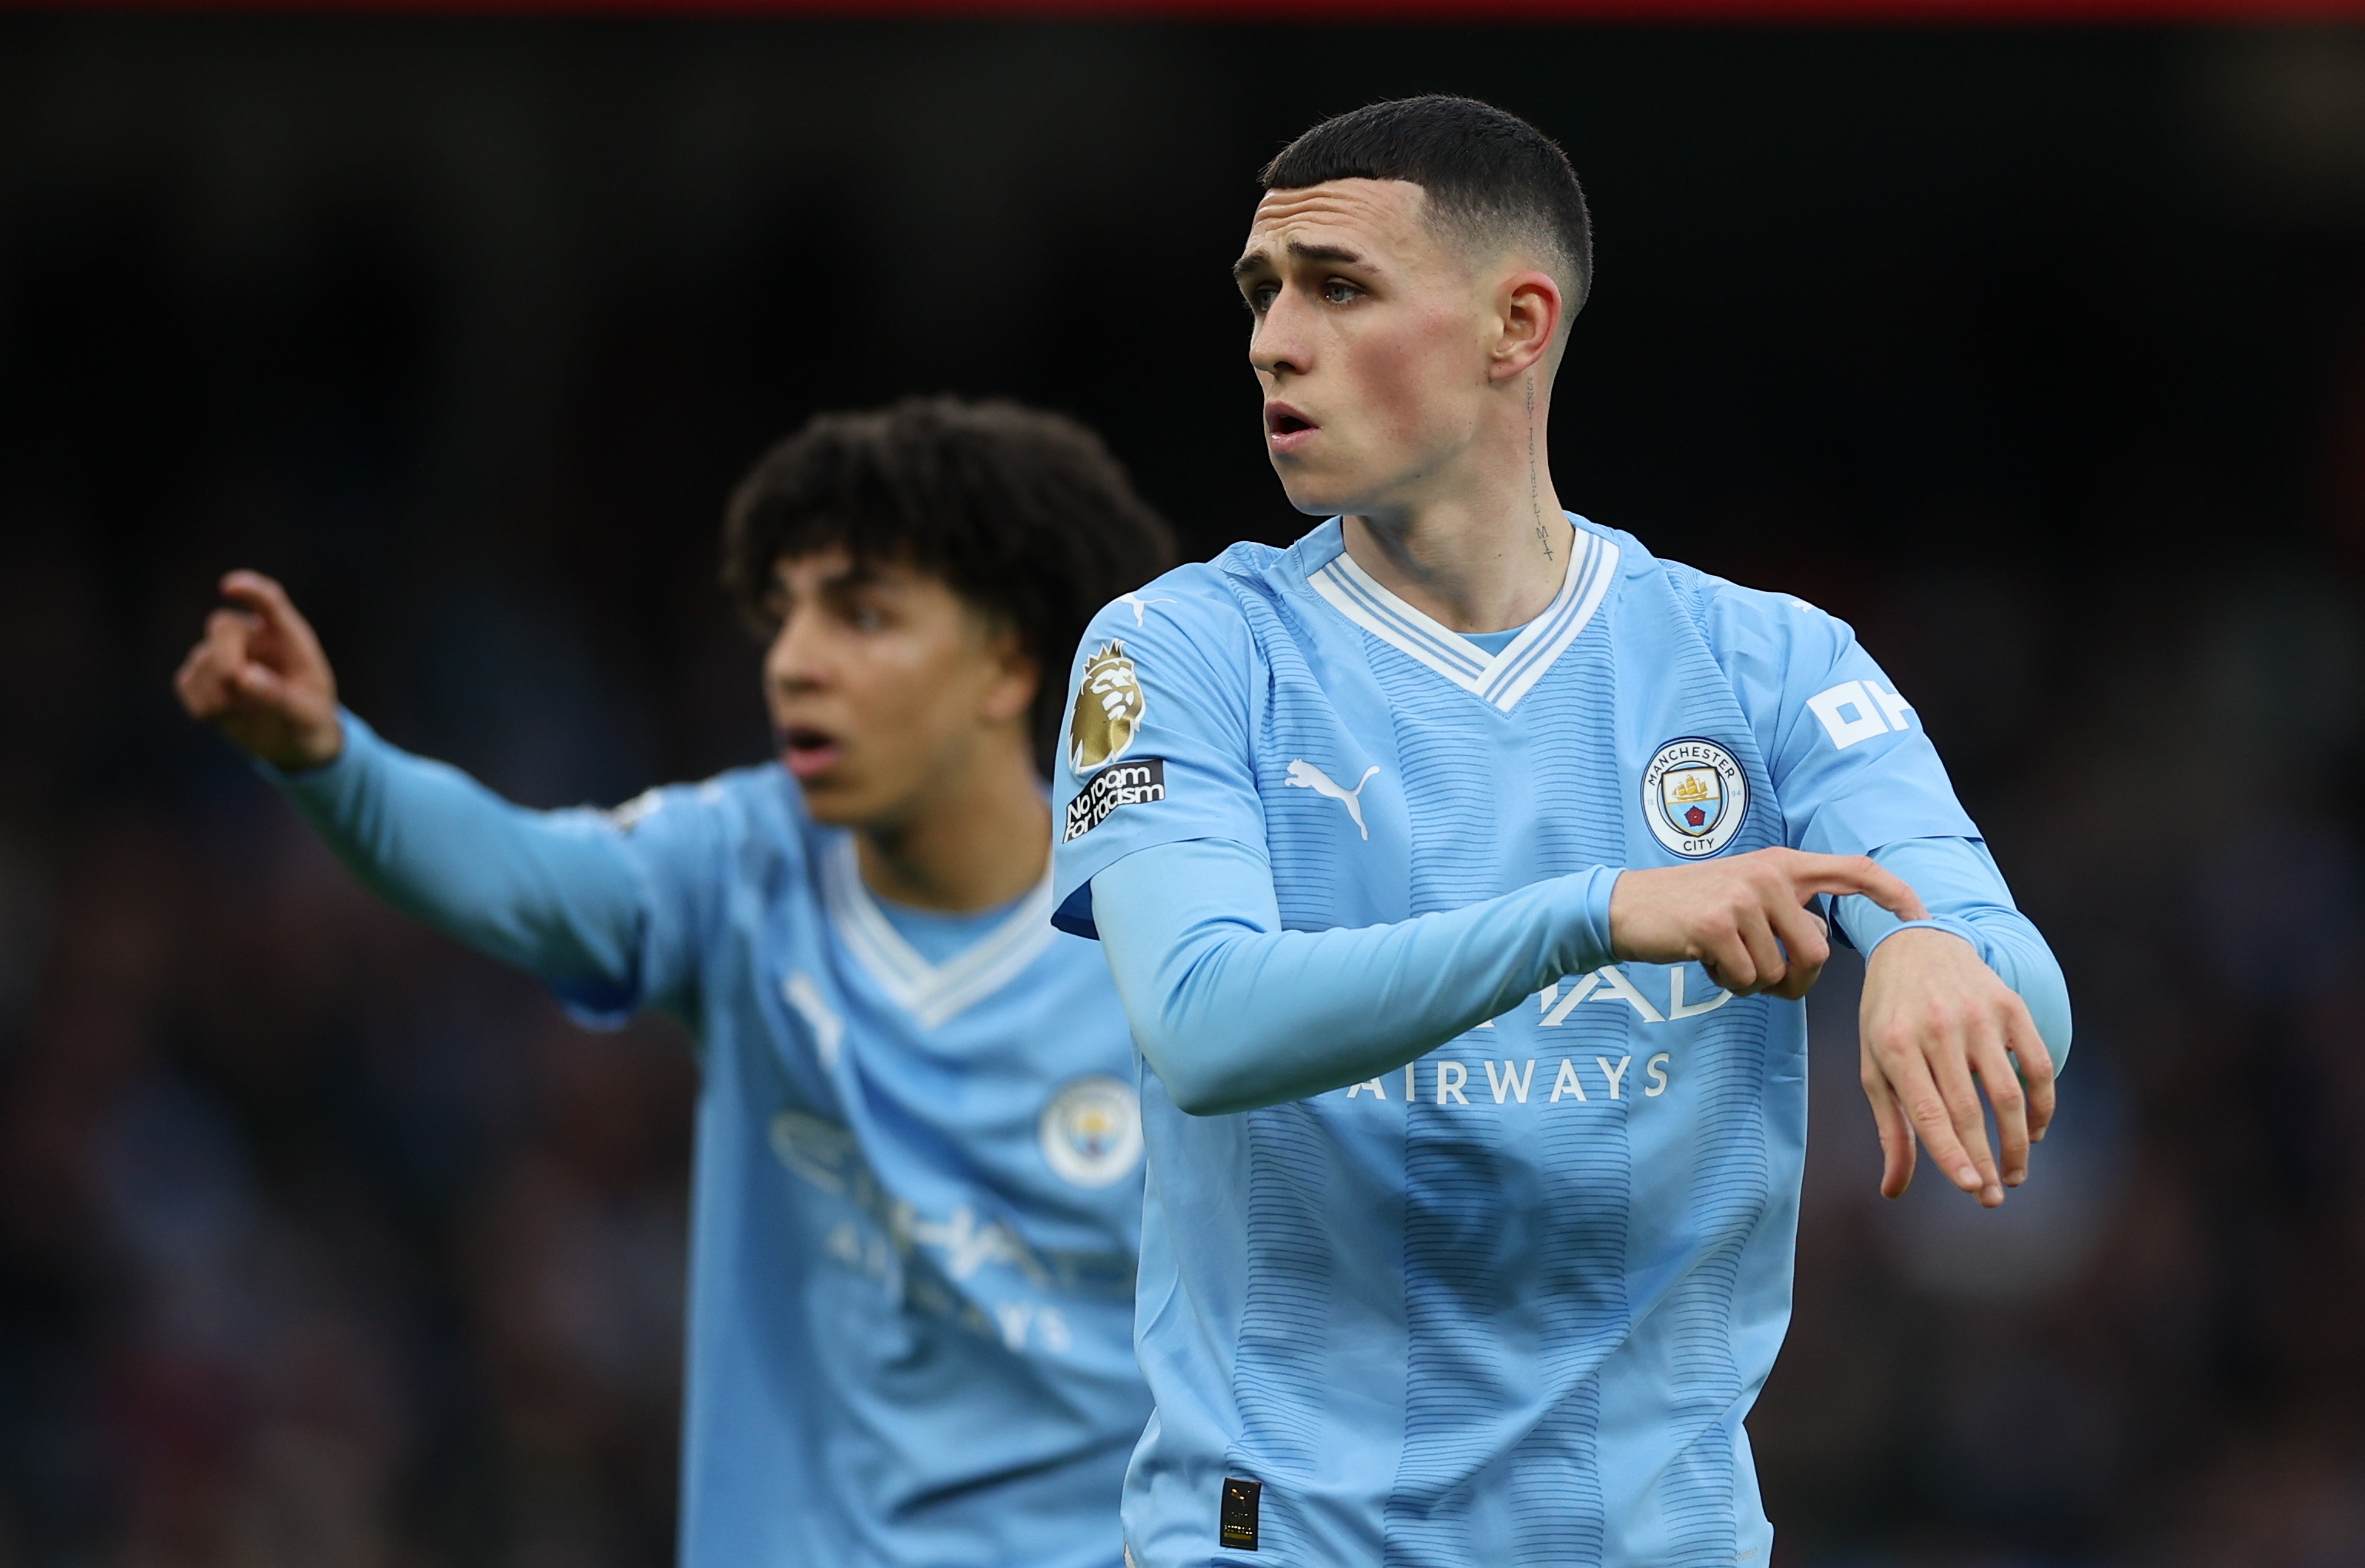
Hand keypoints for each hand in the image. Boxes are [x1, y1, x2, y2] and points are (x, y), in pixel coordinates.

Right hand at [173, 570, 343, 769]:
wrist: (293, 743)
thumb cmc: (308, 719)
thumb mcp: (306, 714)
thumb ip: (278, 695)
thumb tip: (242, 676)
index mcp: (287, 636)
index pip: (269, 601)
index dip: (251, 589)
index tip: (230, 586)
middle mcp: (252, 638)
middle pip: (222, 626)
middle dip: (225, 659)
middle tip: (238, 686)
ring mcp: (222, 655)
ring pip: (202, 660)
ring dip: (219, 693)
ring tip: (249, 710)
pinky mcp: (200, 678)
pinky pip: (187, 683)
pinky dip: (204, 705)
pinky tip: (227, 714)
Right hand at [1609, 848, 1926, 999]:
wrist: (1625, 907)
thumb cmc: (1689, 910)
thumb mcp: (1745, 895)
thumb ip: (1785, 911)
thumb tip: (1820, 952)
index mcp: (1782, 865)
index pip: (1854, 870)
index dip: (1893, 892)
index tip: (1922, 915)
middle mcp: (1769, 875)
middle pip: (1816, 953)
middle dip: (1792, 980)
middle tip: (1757, 976)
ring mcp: (1743, 897)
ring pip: (1779, 972)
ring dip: (1751, 981)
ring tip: (1721, 956)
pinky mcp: (1717, 924)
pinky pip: (1746, 978)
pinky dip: (1727, 982)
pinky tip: (1704, 959)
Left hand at [1859, 925, 2055, 1207]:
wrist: (1916, 945)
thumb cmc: (1888, 1017)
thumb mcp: (1875, 1066)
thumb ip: (1891, 1128)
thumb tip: (1893, 1191)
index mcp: (1896, 1044)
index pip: (1928, 1112)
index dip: (1952, 1154)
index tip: (1972, 1189)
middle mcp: (1937, 1027)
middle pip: (1969, 1109)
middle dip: (1985, 1160)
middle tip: (1994, 1199)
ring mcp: (1977, 1015)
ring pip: (2008, 1093)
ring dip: (2018, 1142)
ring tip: (2014, 1174)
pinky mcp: (2010, 1005)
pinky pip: (2038, 1065)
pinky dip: (2042, 1104)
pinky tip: (2035, 1133)